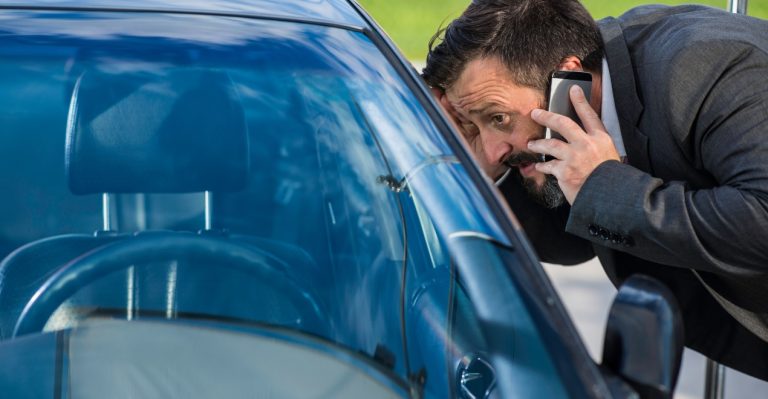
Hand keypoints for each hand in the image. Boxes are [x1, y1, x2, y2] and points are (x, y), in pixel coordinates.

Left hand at [528, 85, 619, 203]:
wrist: (609, 196)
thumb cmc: (610, 178)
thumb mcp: (609, 155)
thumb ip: (595, 146)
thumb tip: (581, 140)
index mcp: (601, 139)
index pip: (589, 115)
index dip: (580, 101)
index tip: (572, 89)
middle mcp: (586, 144)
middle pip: (563, 123)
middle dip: (547, 116)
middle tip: (536, 113)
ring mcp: (574, 157)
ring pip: (550, 144)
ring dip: (538, 144)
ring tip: (532, 144)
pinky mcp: (564, 171)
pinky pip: (548, 165)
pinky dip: (542, 166)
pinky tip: (539, 166)